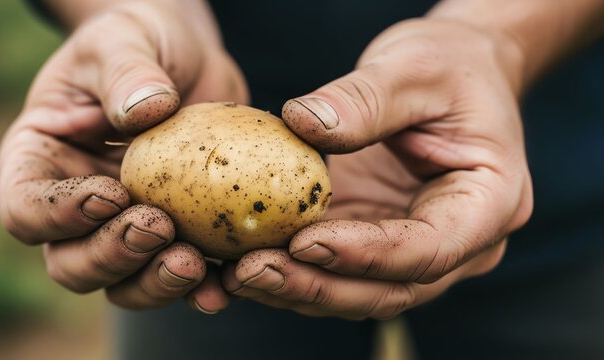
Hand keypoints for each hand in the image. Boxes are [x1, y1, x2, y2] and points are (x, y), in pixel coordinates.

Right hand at [0, 1, 246, 311]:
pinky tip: (228, 283)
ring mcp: (125, 227)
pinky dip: (203, 286)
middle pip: (72, 262)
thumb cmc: (139, 41)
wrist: (186, 58)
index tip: (113, 194)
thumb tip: (146, 111)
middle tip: (159, 229)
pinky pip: (181, 274)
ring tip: (194, 264)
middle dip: (113, 255)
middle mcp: (76, 206)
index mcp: (42, 161)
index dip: (62, 214)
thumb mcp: (125, 41)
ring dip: (155, 282)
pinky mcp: (176, 235)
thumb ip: (127, 73)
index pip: (27, 208)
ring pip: (123, 283)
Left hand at [223, 19, 532, 318]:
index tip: (304, 242)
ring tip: (237, 274)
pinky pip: (339, 269)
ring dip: (297, 288)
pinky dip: (294, 272)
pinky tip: (246, 262)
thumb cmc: (450, 67)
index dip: (366, 255)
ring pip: (359, 292)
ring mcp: (417, 246)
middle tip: (252, 271)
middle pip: (390, 288)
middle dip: (318, 285)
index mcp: (489, 202)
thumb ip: (363, 99)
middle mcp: (459, 241)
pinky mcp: (379, 239)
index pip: (429, 248)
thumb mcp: (414, 68)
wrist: (458, 73)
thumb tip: (298, 123)